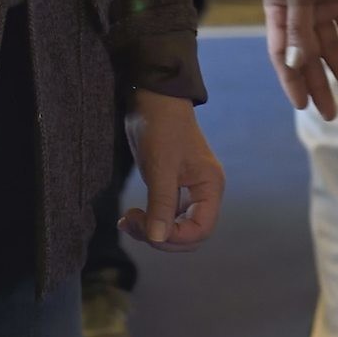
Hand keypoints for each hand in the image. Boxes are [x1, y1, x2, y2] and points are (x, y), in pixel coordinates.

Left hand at [120, 95, 224, 250]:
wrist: (153, 98)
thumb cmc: (162, 127)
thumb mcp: (161, 168)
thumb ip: (161, 204)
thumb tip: (158, 239)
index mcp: (210, 187)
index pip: (201, 230)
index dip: (176, 238)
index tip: (148, 230)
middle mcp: (203, 192)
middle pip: (188, 234)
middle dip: (161, 236)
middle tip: (132, 222)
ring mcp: (188, 190)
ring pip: (175, 227)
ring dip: (152, 230)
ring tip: (127, 220)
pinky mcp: (172, 187)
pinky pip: (165, 215)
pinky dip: (149, 220)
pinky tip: (131, 217)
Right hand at [264, 0, 337, 120]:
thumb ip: (299, 29)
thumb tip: (297, 65)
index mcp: (277, 10)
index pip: (282, 53)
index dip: (291, 80)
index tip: (302, 105)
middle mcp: (297, 13)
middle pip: (307, 56)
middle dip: (319, 84)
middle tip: (330, 114)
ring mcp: (320, 7)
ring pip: (330, 46)